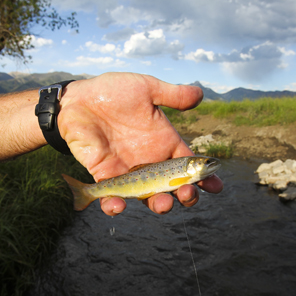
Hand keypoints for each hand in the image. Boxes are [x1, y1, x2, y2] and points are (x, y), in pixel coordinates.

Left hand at [58, 72, 222, 215]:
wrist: (79, 98)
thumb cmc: (114, 91)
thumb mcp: (146, 89)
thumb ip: (172, 95)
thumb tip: (200, 93)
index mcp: (164, 143)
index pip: (189, 166)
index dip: (205, 178)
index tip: (216, 187)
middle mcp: (150, 161)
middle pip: (173, 187)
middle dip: (184, 196)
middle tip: (187, 195)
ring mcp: (128, 171)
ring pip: (147, 197)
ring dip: (158, 205)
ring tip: (163, 205)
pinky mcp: (104, 175)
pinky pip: (111, 196)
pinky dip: (114, 205)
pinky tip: (118, 206)